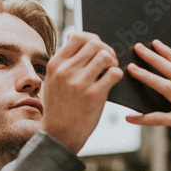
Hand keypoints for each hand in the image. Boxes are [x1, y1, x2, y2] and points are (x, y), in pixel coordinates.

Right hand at [41, 32, 122, 153]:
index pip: (78, 37)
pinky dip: (117, 75)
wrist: (58, 136)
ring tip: (110, 71)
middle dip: (106, 50)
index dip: (92, 39)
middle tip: (108, 62)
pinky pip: (114, 73)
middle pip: (95, 44)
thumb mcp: (53, 81)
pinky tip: (112, 82)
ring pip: (106, 56)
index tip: (96, 48)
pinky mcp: (94, 95)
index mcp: (56, 64)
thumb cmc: (59, 107)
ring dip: (113, 62)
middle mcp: (66, 70)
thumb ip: (64, 60)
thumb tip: (73, 35)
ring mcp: (80, 82)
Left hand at [125, 40, 170, 170]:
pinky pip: (159, 117)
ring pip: (167, 87)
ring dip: (146, 76)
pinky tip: (129, 117)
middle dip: (154, 58)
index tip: (155, 43)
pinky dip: (142, 117)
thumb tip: (159, 84)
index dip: (169, 54)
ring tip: (130, 69)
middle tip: (138, 48)